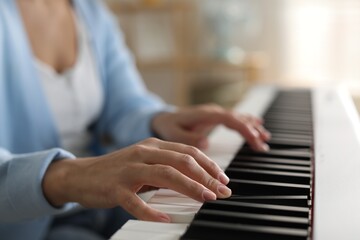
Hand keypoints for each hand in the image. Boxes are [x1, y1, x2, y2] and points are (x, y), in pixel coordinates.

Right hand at [43, 138, 230, 222]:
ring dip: (189, 187)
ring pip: (165, 175)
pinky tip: (165, 218)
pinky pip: (135, 201)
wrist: (81, 175)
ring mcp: (129, 170)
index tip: (224, 179)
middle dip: (206, 176)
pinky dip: (152, 211)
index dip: (209, 165)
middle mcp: (143, 153)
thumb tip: (197, 179)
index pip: (188, 152)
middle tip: (221, 191)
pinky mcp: (115, 188)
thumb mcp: (145, 162)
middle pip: (181, 161)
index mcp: (153, 145)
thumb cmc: (118, 170)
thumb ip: (167, 166)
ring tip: (206, 199)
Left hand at [152, 104, 270, 150]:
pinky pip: (234, 119)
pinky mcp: (215, 118)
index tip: (255, 141)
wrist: (162, 118)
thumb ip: (188, 138)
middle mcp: (213, 111)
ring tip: (265, 138)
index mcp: (205, 114)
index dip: (244, 129)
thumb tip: (206, 142)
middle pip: (238, 118)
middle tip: (263, 145)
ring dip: (252, 127)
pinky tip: (257, 127)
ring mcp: (215, 113)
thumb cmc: (167, 126)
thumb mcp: (173, 133)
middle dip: (252, 130)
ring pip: (238, 118)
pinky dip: (246, 124)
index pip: (230, 119)